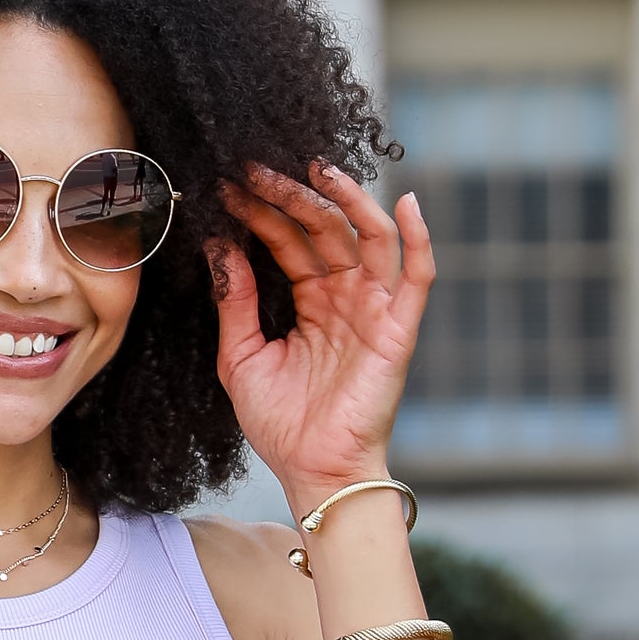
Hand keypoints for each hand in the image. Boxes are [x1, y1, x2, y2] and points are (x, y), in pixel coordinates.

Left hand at [206, 160, 434, 516]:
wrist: (314, 471)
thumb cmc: (280, 425)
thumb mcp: (241, 357)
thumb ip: (235, 302)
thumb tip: (219, 245)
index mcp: (310, 302)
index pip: (287, 241)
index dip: (261, 213)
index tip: (228, 186)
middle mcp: (345, 297)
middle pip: (322, 230)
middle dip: (290, 196)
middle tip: (256, 168)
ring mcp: (374, 309)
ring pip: (367, 238)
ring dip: (344, 200)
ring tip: (315, 168)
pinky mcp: (399, 329)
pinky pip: (417, 276)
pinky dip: (419, 238)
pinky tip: (408, 202)